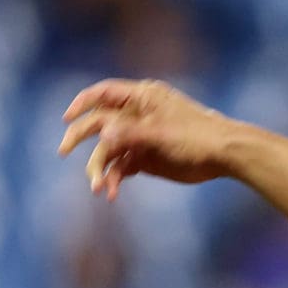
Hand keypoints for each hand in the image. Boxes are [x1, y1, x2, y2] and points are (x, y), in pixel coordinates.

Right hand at [57, 79, 242, 198]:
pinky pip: (123, 168)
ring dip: (100, 168)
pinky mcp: (146, 159)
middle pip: (100, 124)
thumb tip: (102, 137)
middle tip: (62, 150)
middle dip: (81, 137)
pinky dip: (116, 179)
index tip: (66, 118)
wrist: (225, 156)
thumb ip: (131, 134)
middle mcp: (136, 116)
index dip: (82, 103)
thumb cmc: (197, 136)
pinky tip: (111, 193)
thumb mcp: (162, 133)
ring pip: (110, 151)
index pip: (103, 94)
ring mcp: (140, 138)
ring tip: (97, 188)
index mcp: (141, 98)